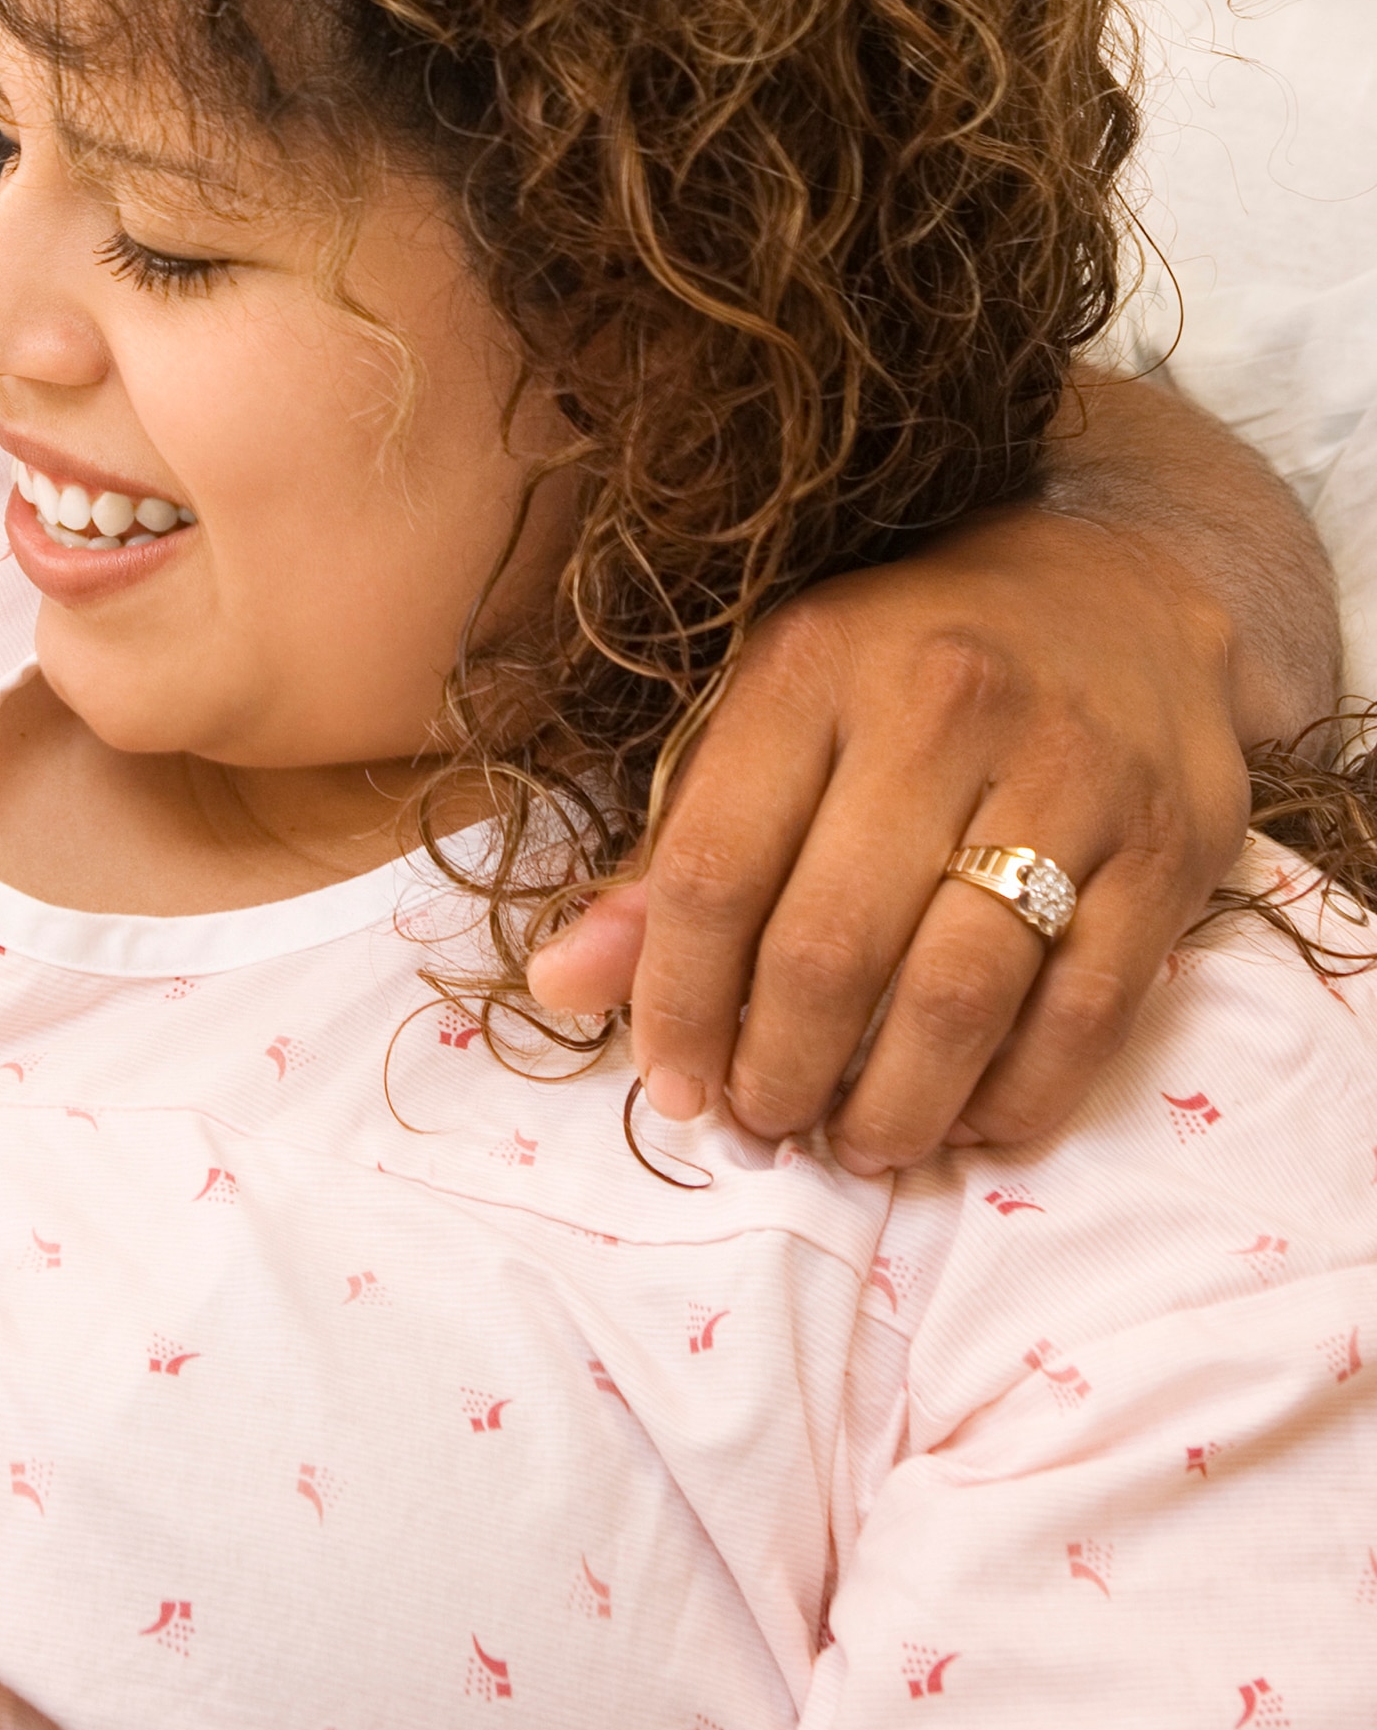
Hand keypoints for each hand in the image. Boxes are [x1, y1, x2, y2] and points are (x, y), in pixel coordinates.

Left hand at [526, 500, 1252, 1172]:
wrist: (1111, 585)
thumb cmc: (899, 667)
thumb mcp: (766, 715)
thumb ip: (668, 853)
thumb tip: (559, 985)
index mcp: (809, 670)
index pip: (713, 869)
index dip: (678, 1001)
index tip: (670, 1084)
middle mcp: (938, 709)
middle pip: (830, 948)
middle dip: (781, 1071)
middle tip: (765, 1125)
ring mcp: (1068, 774)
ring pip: (958, 996)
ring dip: (895, 1106)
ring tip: (857, 1144)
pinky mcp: (1170, 844)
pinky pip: (1086, 1012)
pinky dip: (1018, 1096)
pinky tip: (971, 1123)